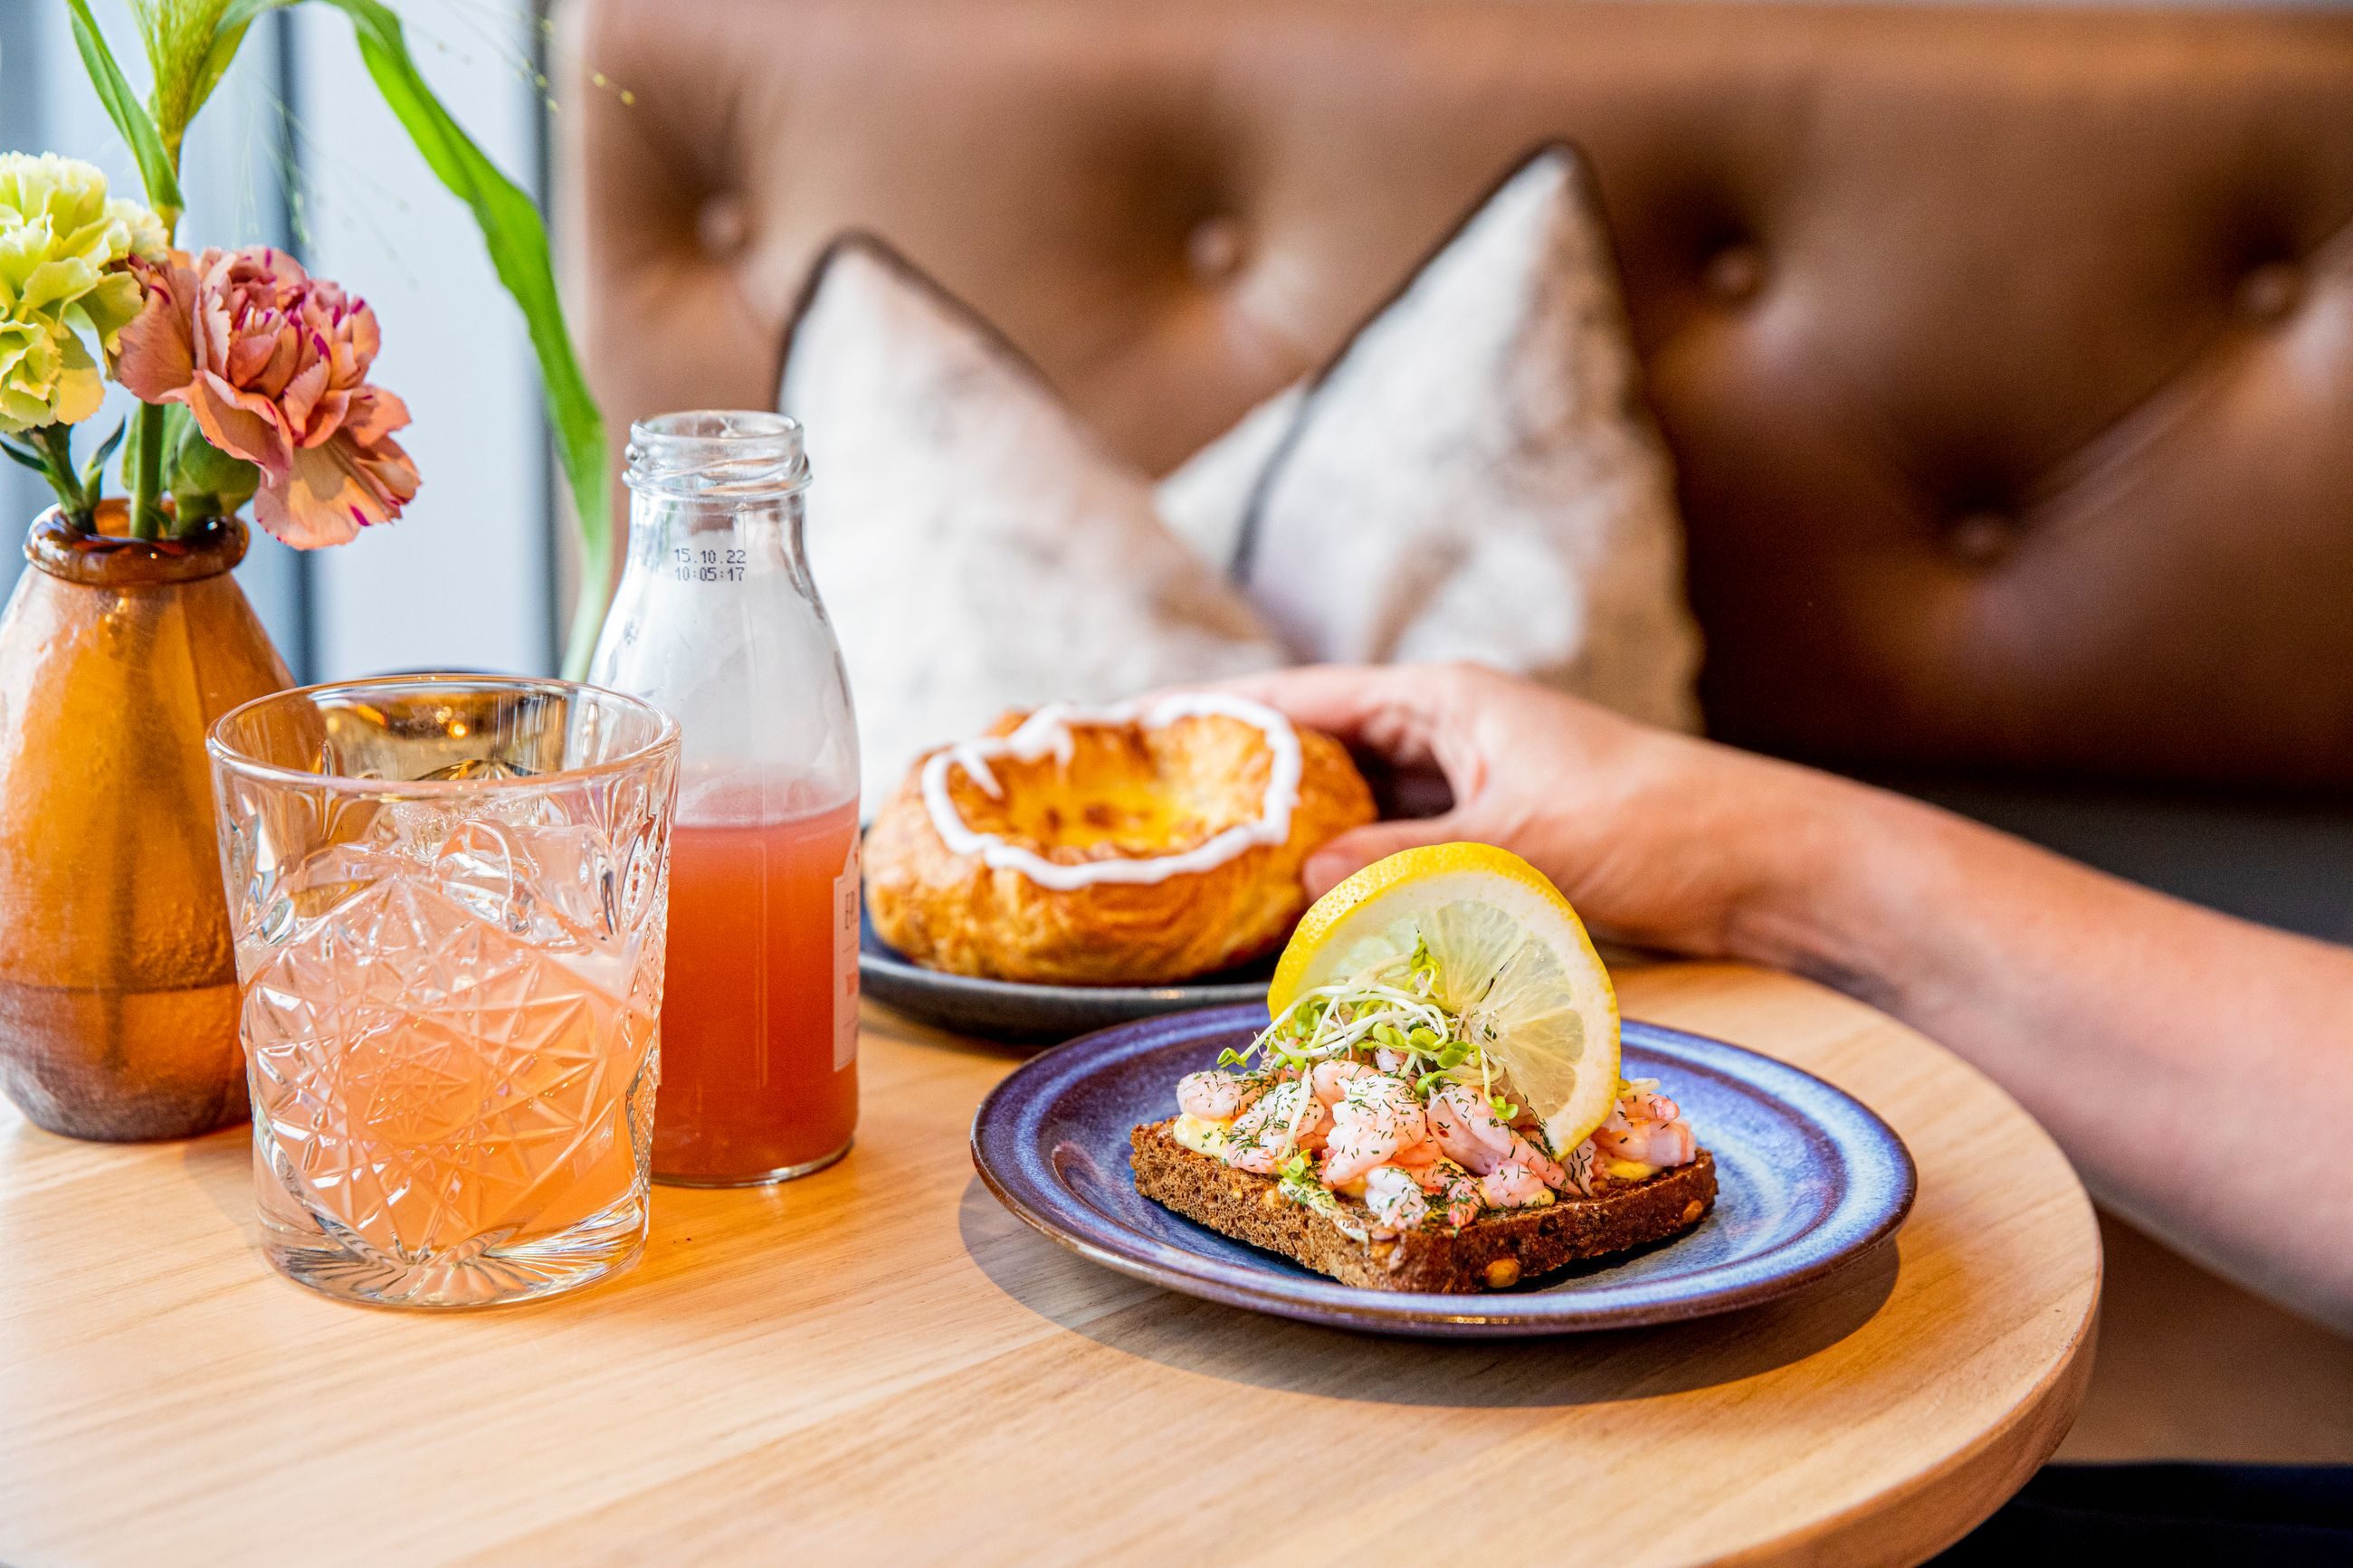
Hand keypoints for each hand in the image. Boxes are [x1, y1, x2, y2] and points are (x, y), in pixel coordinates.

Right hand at [1217, 662, 1864, 958]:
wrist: (1759, 862)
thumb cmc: (1649, 827)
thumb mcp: (1513, 846)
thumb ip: (1402, 862)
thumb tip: (1300, 880)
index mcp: (1444, 700)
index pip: (1303, 699)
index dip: (1219, 713)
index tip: (1137, 727)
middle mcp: (1448, 733)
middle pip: (1320, 753)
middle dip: (1244, 784)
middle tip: (1158, 822)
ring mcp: (1469, 788)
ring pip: (1355, 811)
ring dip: (1295, 842)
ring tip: (1209, 878)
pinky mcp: (1492, 841)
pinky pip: (1395, 854)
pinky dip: (1350, 879)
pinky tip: (1303, 919)